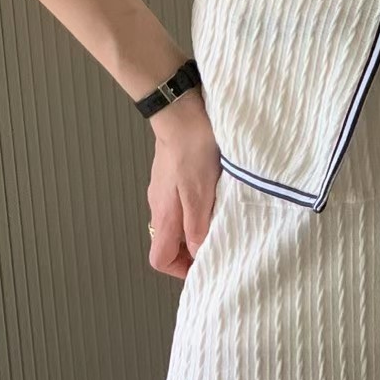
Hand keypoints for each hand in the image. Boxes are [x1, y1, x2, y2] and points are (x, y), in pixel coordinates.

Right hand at [146, 88, 221, 279]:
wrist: (181, 111)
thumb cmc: (192, 151)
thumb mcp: (200, 194)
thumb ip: (197, 226)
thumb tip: (197, 254)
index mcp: (164, 215)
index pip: (159, 258)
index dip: (180, 268)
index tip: (205, 263)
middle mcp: (158, 205)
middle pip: (169, 242)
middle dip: (192, 249)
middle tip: (219, 241)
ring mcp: (164, 189)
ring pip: (177, 221)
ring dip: (196, 227)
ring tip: (220, 218)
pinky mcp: (173, 174)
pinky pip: (181, 202)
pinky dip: (196, 207)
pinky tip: (215, 195)